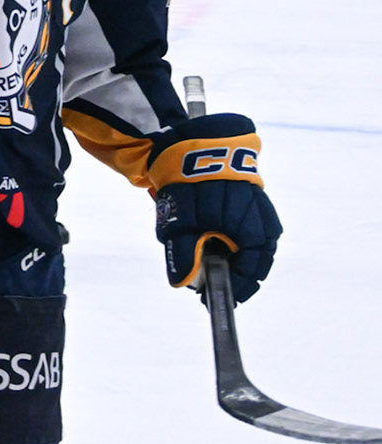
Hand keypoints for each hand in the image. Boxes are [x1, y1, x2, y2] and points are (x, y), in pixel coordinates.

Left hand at [148, 113, 279, 302]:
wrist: (193, 143)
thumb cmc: (187, 186)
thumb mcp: (179, 224)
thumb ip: (184, 256)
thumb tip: (186, 285)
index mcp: (252, 233)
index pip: (250, 274)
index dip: (233, 290)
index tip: (214, 301)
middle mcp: (263, 222)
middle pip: (254, 260)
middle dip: (234, 274)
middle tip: (212, 284)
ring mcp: (261, 207)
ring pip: (253, 243)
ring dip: (235, 255)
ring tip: (212, 260)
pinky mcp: (253, 196)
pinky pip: (250, 226)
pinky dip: (236, 237)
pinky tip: (217, 237)